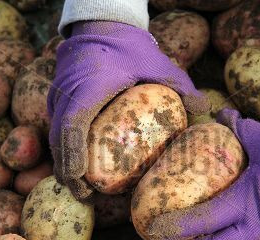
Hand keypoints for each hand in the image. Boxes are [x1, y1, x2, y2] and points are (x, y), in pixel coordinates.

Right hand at [47, 21, 208, 198]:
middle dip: (67, 171)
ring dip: (64, 162)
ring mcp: (58, 96)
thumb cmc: (126, 45)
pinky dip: (64, 148)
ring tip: (80, 187)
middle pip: (58, 139)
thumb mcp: (156, 62)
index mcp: (88, 89)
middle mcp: (66, 95)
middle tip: (84, 195)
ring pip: (54, 136)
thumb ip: (180, 85)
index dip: (73, 156)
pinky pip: (56, 127)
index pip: (72, 127)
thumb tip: (204, 110)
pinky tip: (78, 163)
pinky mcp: (57, 97)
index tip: (80, 180)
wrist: (99, 23)